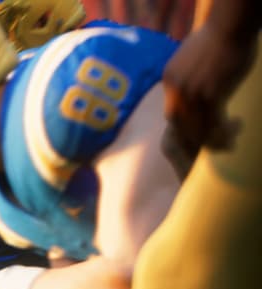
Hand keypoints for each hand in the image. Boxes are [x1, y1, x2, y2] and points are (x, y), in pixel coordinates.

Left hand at [162, 22, 256, 170]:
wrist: (229, 27)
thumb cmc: (217, 37)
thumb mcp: (190, 56)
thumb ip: (187, 72)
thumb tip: (193, 81)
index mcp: (169, 79)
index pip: (171, 112)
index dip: (183, 126)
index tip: (196, 133)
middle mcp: (176, 89)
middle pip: (179, 124)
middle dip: (193, 137)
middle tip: (209, 144)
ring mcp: (192, 93)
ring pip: (196, 126)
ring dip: (211, 138)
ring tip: (226, 141)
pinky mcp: (211, 94)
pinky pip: (214, 121)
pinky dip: (223, 130)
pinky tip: (235, 129)